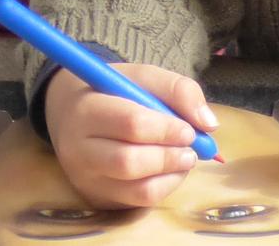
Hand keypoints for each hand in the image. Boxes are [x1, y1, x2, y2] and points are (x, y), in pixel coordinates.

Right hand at [46, 66, 218, 208]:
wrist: (70, 112)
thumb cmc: (112, 92)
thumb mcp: (141, 77)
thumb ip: (177, 89)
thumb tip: (208, 123)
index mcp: (86, 109)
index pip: (131, 123)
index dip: (166, 129)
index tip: (188, 129)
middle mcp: (78, 148)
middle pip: (130, 161)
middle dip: (170, 156)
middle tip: (191, 149)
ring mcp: (86, 177)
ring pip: (137, 187)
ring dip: (171, 174)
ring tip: (185, 159)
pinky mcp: (97, 197)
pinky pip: (138, 201)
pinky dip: (164, 187)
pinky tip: (170, 171)